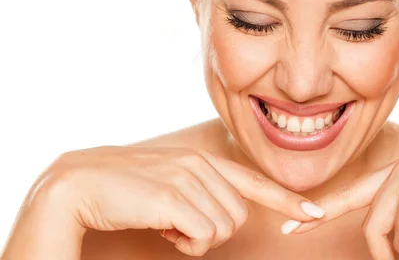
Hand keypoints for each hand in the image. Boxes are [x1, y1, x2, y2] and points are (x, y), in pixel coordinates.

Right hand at [40, 145, 323, 256]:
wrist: (78, 185)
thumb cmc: (124, 192)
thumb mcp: (168, 186)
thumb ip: (200, 192)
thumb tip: (222, 217)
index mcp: (201, 160)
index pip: (253, 181)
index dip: (286, 198)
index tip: (315, 211)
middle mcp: (200, 164)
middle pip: (238, 216)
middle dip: (212, 231)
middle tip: (175, 224)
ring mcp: (187, 177)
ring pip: (223, 229)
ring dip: (194, 238)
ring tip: (164, 223)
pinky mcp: (173, 195)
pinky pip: (203, 236)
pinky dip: (184, 243)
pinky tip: (159, 227)